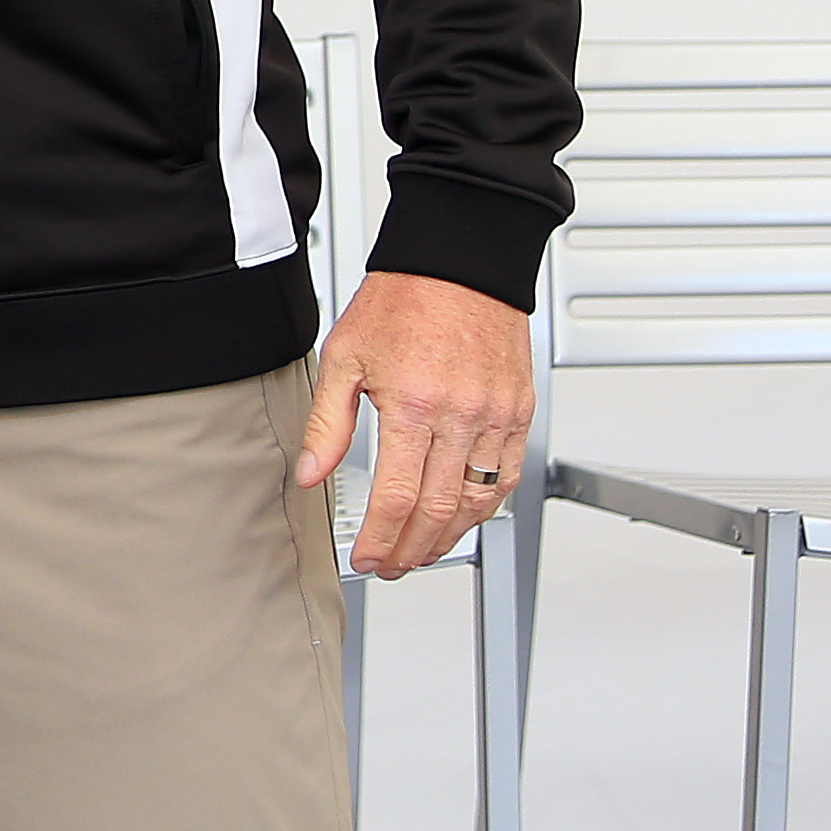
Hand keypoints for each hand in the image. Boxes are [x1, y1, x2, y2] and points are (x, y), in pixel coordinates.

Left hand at [296, 269, 535, 576]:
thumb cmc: (402, 302)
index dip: (381, 538)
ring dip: (449, 536)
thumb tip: (311, 473)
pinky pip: (506, 475)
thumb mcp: (345, 358)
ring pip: (477, 501)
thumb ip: (328, 424)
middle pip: (439, 510)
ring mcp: (496, 416)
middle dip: (412, 549)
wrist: (458, 264)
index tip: (366, 558)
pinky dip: (484, 505)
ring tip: (421, 552)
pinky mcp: (519, 412)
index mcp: (414, 406)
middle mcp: (462, 417)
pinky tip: (461, 517)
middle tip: (390, 565)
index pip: (398, 497)